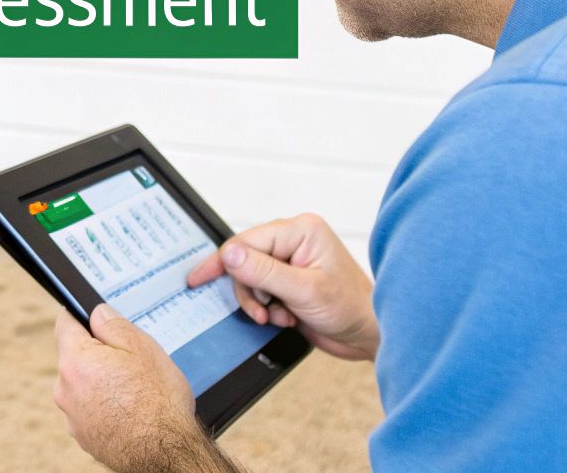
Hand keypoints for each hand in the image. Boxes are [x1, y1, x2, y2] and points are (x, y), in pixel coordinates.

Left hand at [53, 305, 237, 472]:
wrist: (164, 453)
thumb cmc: (157, 402)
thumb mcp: (141, 347)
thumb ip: (112, 324)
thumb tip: (96, 312)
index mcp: (75, 361)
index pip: (64, 322)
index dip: (81, 316)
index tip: (94, 318)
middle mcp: (65, 389)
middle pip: (75, 356)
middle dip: (97, 354)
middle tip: (128, 361)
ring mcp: (72, 416)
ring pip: (83, 384)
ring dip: (101, 382)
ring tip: (133, 390)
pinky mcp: (83, 435)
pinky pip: (89, 409)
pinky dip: (104, 405)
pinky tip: (129, 410)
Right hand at [187, 212, 379, 360]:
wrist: (369, 335)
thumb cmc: (351, 307)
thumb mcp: (304, 290)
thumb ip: (263, 271)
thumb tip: (229, 254)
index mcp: (300, 230)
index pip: (247, 241)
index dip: (222, 261)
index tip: (197, 278)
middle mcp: (294, 241)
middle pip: (245, 261)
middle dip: (251, 291)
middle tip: (264, 311)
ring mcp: (291, 261)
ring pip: (250, 279)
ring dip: (260, 303)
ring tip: (279, 316)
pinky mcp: (290, 281)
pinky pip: (261, 292)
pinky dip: (268, 309)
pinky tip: (287, 317)